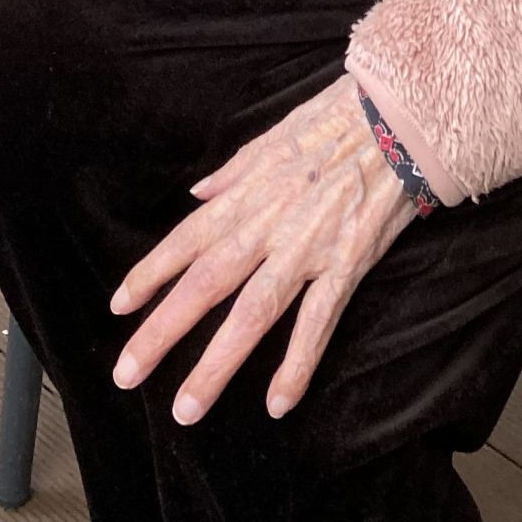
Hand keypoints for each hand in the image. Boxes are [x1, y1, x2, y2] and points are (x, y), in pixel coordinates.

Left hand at [110, 76, 415, 425]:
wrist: (401, 115)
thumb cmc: (341, 117)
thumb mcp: (279, 133)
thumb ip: (235, 170)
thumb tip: (199, 193)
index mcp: (251, 191)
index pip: (189, 238)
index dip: (152, 273)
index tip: (120, 306)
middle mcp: (270, 223)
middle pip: (207, 284)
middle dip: (162, 330)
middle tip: (126, 373)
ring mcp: (309, 247)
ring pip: (253, 313)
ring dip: (216, 363)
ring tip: (186, 407)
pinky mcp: (349, 262)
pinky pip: (319, 321)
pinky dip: (298, 363)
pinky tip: (279, 403)